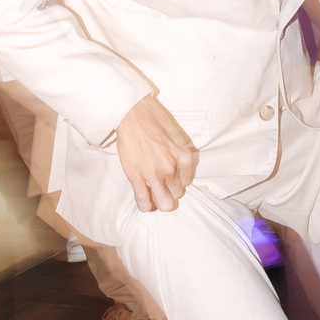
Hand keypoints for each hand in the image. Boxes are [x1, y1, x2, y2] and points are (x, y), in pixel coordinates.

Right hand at [115, 95, 198, 212]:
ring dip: (159, 200)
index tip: (169, 178)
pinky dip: (145, 205)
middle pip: (176, 194)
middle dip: (169, 191)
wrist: (133, 114)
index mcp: (184, 158)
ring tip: (153, 195)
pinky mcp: (137, 176)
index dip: (177, 182)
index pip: (186, 183)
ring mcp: (154, 174)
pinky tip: (145, 203)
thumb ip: (179, 155)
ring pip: (164, 203)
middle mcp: (171, 169)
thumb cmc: (154, 121)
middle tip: (161, 185)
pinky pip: (144, 201)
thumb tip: (178, 169)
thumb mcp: (176, 138)